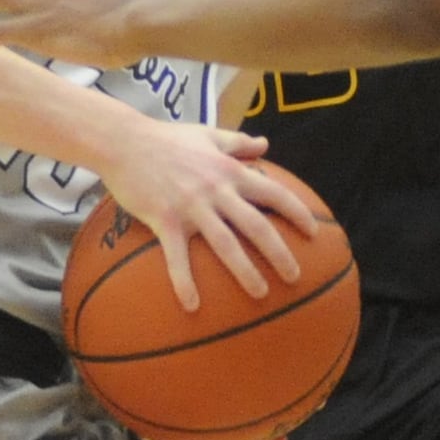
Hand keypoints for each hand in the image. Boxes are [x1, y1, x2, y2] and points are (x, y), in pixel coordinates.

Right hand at [100, 119, 316, 310]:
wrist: (125, 141)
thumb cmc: (168, 138)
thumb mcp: (208, 134)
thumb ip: (237, 142)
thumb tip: (265, 144)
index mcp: (229, 170)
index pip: (273, 192)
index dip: (296, 213)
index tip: (314, 233)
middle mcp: (217, 190)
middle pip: (257, 225)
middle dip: (280, 252)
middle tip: (296, 276)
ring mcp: (191, 207)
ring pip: (226, 244)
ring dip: (245, 272)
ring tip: (261, 294)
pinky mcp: (165, 220)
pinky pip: (177, 257)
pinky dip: (184, 282)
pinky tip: (192, 306)